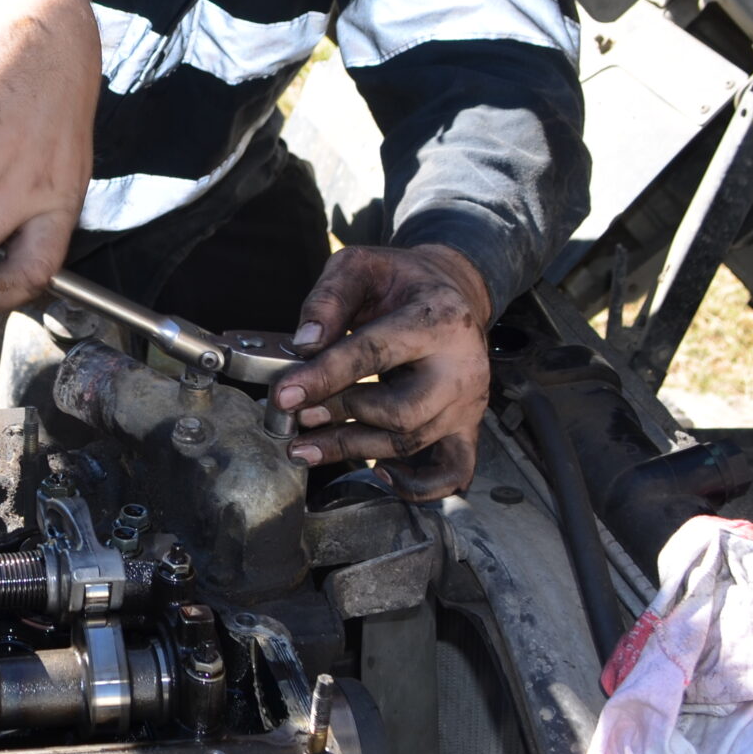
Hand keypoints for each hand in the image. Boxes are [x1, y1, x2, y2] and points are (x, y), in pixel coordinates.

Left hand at [270, 244, 493, 497]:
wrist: (452, 291)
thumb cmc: (402, 281)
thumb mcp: (361, 267)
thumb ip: (329, 300)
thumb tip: (304, 343)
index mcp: (438, 318)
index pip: (375, 353)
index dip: (324, 377)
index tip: (283, 395)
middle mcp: (462, 366)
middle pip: (401, 411)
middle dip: (342, 416)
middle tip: (299, 417)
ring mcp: (468, 402)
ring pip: (411, 442)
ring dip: (353, 450)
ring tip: (305, 446)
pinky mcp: (468, 426)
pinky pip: (452, 471)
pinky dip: (416, 486)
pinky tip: (375, 474)